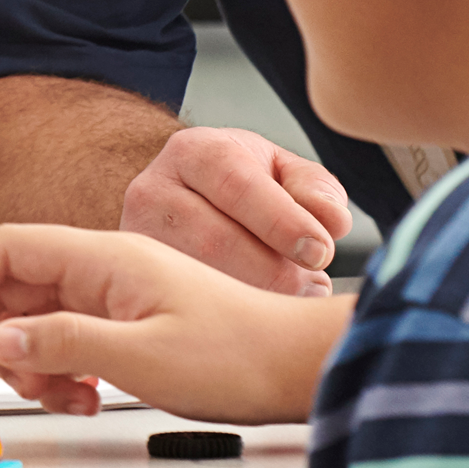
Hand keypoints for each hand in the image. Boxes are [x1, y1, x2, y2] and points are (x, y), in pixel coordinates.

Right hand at [0, 224, 345, 423]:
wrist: (299, 367)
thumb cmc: (238, 355)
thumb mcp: (142, 355)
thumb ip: (65, 343)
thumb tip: (0, 341)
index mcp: (104, 259)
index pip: (6, 251)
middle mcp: (104, 270)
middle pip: (10, 288)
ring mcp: (116, 298)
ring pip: (36, 321)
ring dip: (24, 364)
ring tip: (51, 398)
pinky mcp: (128, 327)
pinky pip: (68, 343)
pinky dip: (59, 374)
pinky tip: (81, 399)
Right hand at [120, 126, 352, 294]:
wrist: (181, 201)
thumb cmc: (242, 187)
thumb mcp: (280, 171)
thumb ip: (314, 188)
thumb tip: (332, 221)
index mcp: (193, 152)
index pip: (237, 185)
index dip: (282, 222)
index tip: (320, 252)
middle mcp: (152, 191)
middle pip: (216, 241)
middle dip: (274, 271)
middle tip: (311, 283)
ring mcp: (137, 238)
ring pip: (199, 281)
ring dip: (257, 296)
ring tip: (292, 293)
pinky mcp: (136, 280)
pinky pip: (186, 305)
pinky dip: (232, 314)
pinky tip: (259, 308)